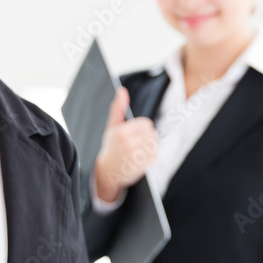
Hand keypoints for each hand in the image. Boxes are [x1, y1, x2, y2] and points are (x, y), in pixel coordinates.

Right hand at [95, 86, 158, 201]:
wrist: (107, 171)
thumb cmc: (111, 147)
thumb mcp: (112, 127)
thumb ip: (118, 108)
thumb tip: (122, 91)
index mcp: (122, 132)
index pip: (146, 124)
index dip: (144, 128)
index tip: (137, 133)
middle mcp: (128, 144)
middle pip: (152, 134)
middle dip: (147, 137)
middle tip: (138, 142)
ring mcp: (135, 156)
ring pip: (155, 145)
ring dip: (150, 147)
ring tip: (140, 150)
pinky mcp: (140, 166)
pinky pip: (155, 156)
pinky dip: (151, 157)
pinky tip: (141, 158)